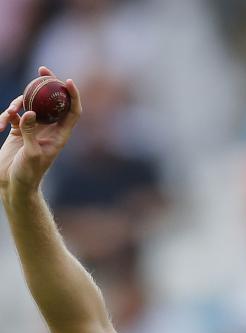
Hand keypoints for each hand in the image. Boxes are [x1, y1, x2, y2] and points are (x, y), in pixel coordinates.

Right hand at [0, 66, 81, 197]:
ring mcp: (33, 129)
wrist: (13, 185)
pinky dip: (6, 115)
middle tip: (42, 69)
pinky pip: (14, 114)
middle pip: (52, 101)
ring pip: (30, 104)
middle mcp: (48, 130)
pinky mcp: (18, 131)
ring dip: (19, 102)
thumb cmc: (27, 175)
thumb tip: (29, 112)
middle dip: (48, 83)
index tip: (67, 80)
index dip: (73, 96)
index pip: (72, 112)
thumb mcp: (30, 155)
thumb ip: (30, 132)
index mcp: (59, 136)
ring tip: (10, 112)